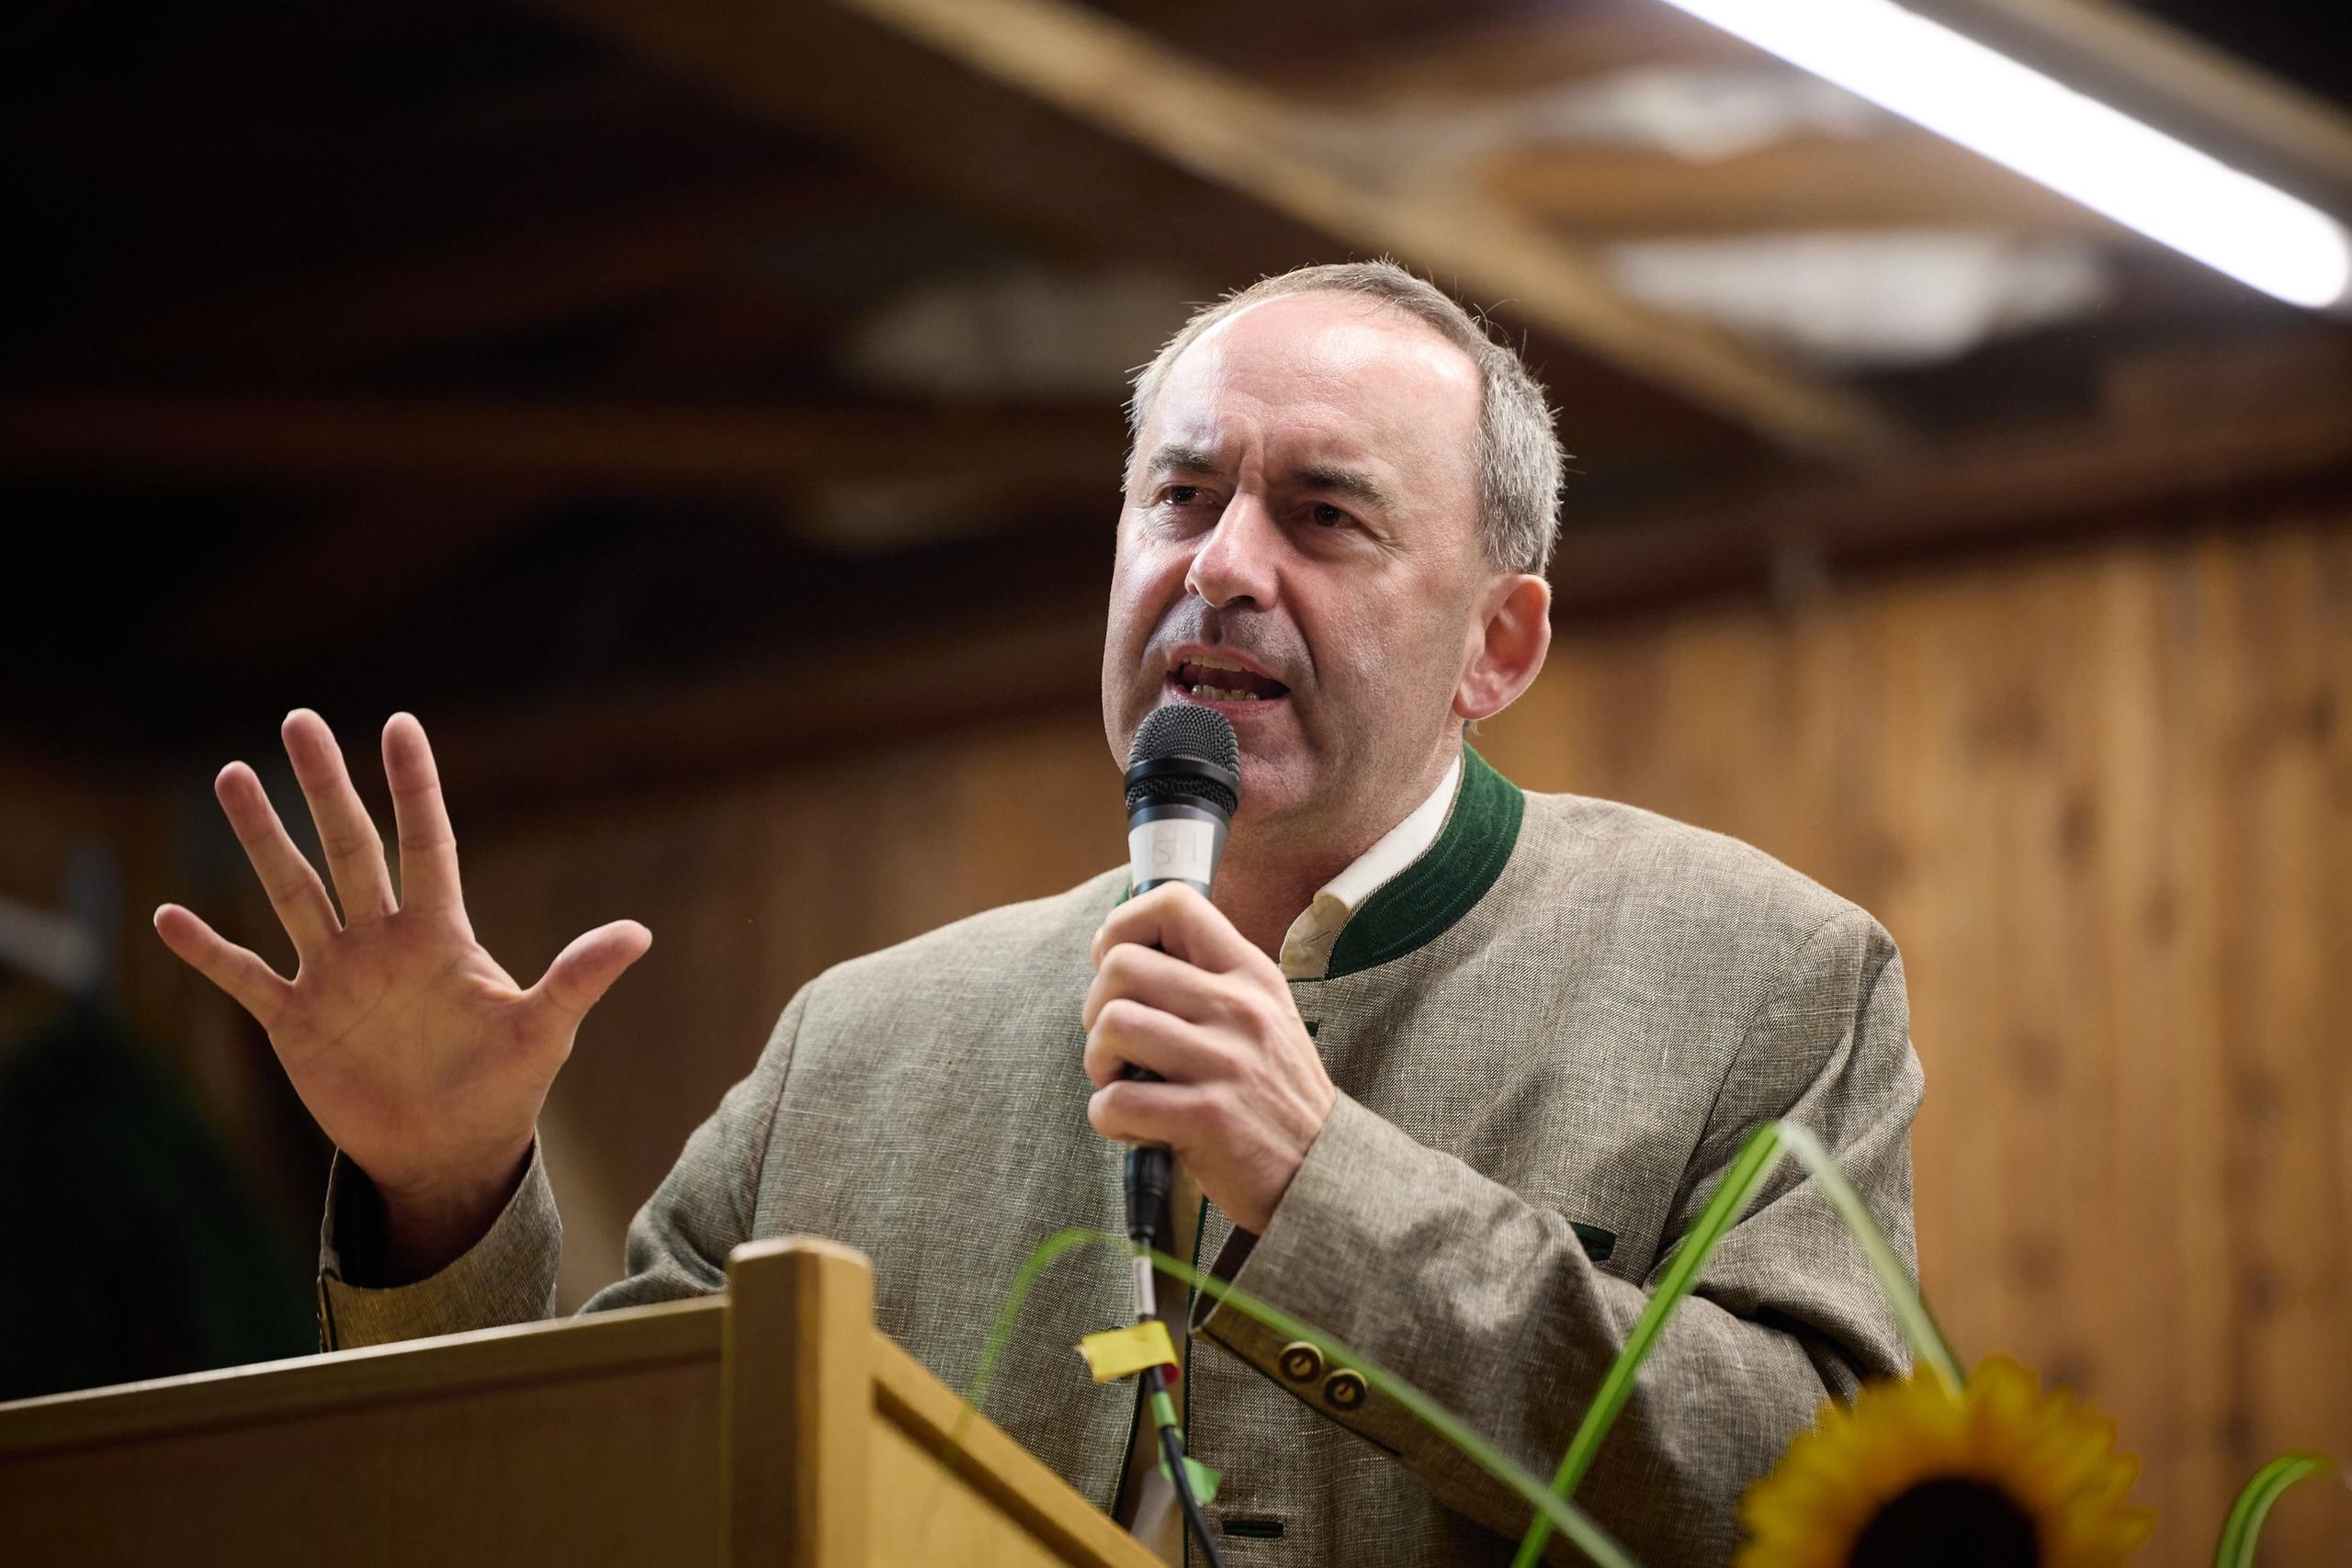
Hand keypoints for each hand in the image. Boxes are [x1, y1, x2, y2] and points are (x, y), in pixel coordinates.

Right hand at [154, 710, 649, 1274]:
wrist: (450, 1151)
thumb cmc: (504, 1086)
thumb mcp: (543, 1030)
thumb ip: (579, 978)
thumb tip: (640, 933)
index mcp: (440, 933)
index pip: (425, 841)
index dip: (413, 786)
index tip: (399, 723)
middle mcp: (382, 940)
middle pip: (348, 846)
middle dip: (324, 785)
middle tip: (299, 720)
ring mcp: (334, 974)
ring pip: (291, 890)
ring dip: (261, 838)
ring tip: (233, 776)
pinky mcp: (296, 1020)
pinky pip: (244, 976)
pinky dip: (207, 952)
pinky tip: (167, 917)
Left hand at [1082, 884, 1335, 1233]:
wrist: (1319, 1169)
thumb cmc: (1272, 1091)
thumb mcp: (1260, 1015)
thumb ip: (1205, 980)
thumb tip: (1116, 954)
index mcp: (1250, 973)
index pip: (1175, 904)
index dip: (1123, 925)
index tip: (1113, 966)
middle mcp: (1240, 1008)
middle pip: (1121, 967)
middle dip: (1096, 1009)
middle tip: (1117, 1045)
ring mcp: (1226, 1062)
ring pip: (1112, 1026)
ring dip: (1098, 1061)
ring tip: (1122, 1082)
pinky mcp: (1207, 1117)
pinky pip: (1117, 1101)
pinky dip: (1107, 1116)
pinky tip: (1133, 1125)